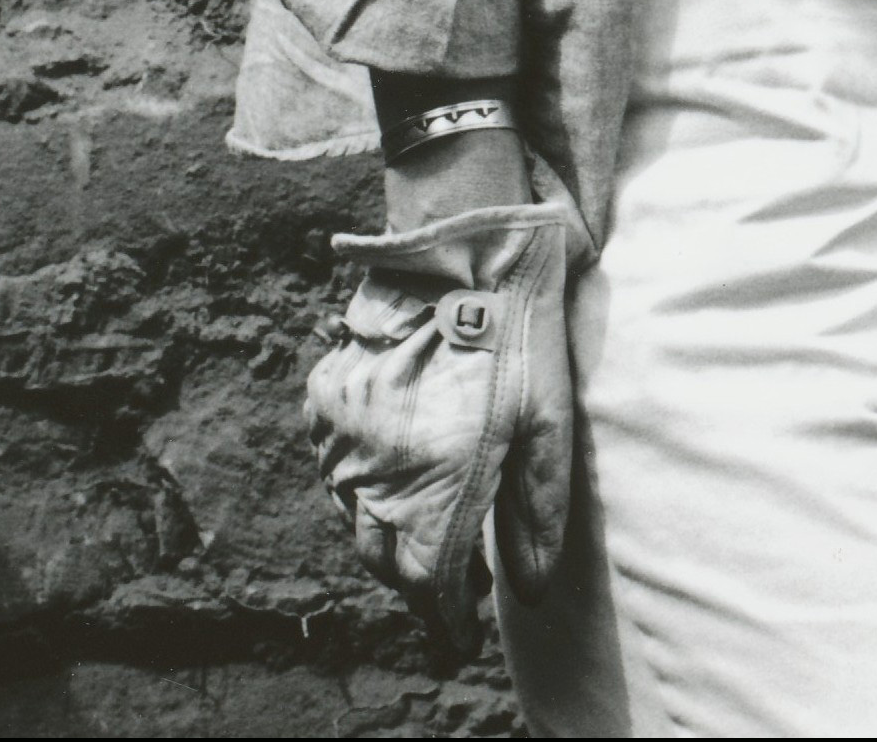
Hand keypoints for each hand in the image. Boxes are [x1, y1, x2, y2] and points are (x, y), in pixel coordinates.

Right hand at [307, 195, 581, 656]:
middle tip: (453, 584)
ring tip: (431, 529)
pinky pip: (333, 467)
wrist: (460, 244)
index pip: (427, 580)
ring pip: (353, 516)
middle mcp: (376, 462)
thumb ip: (539, 512)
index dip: (443, 614)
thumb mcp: (549, 420)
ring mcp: (343, 430)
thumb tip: (525, 591)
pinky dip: (361, 487)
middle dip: (416, 579)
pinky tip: (397, 475)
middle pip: (383, 556)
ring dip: (387, 535)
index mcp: (435, 477)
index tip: (459, 631)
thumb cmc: (519, 332)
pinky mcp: (326, 396)